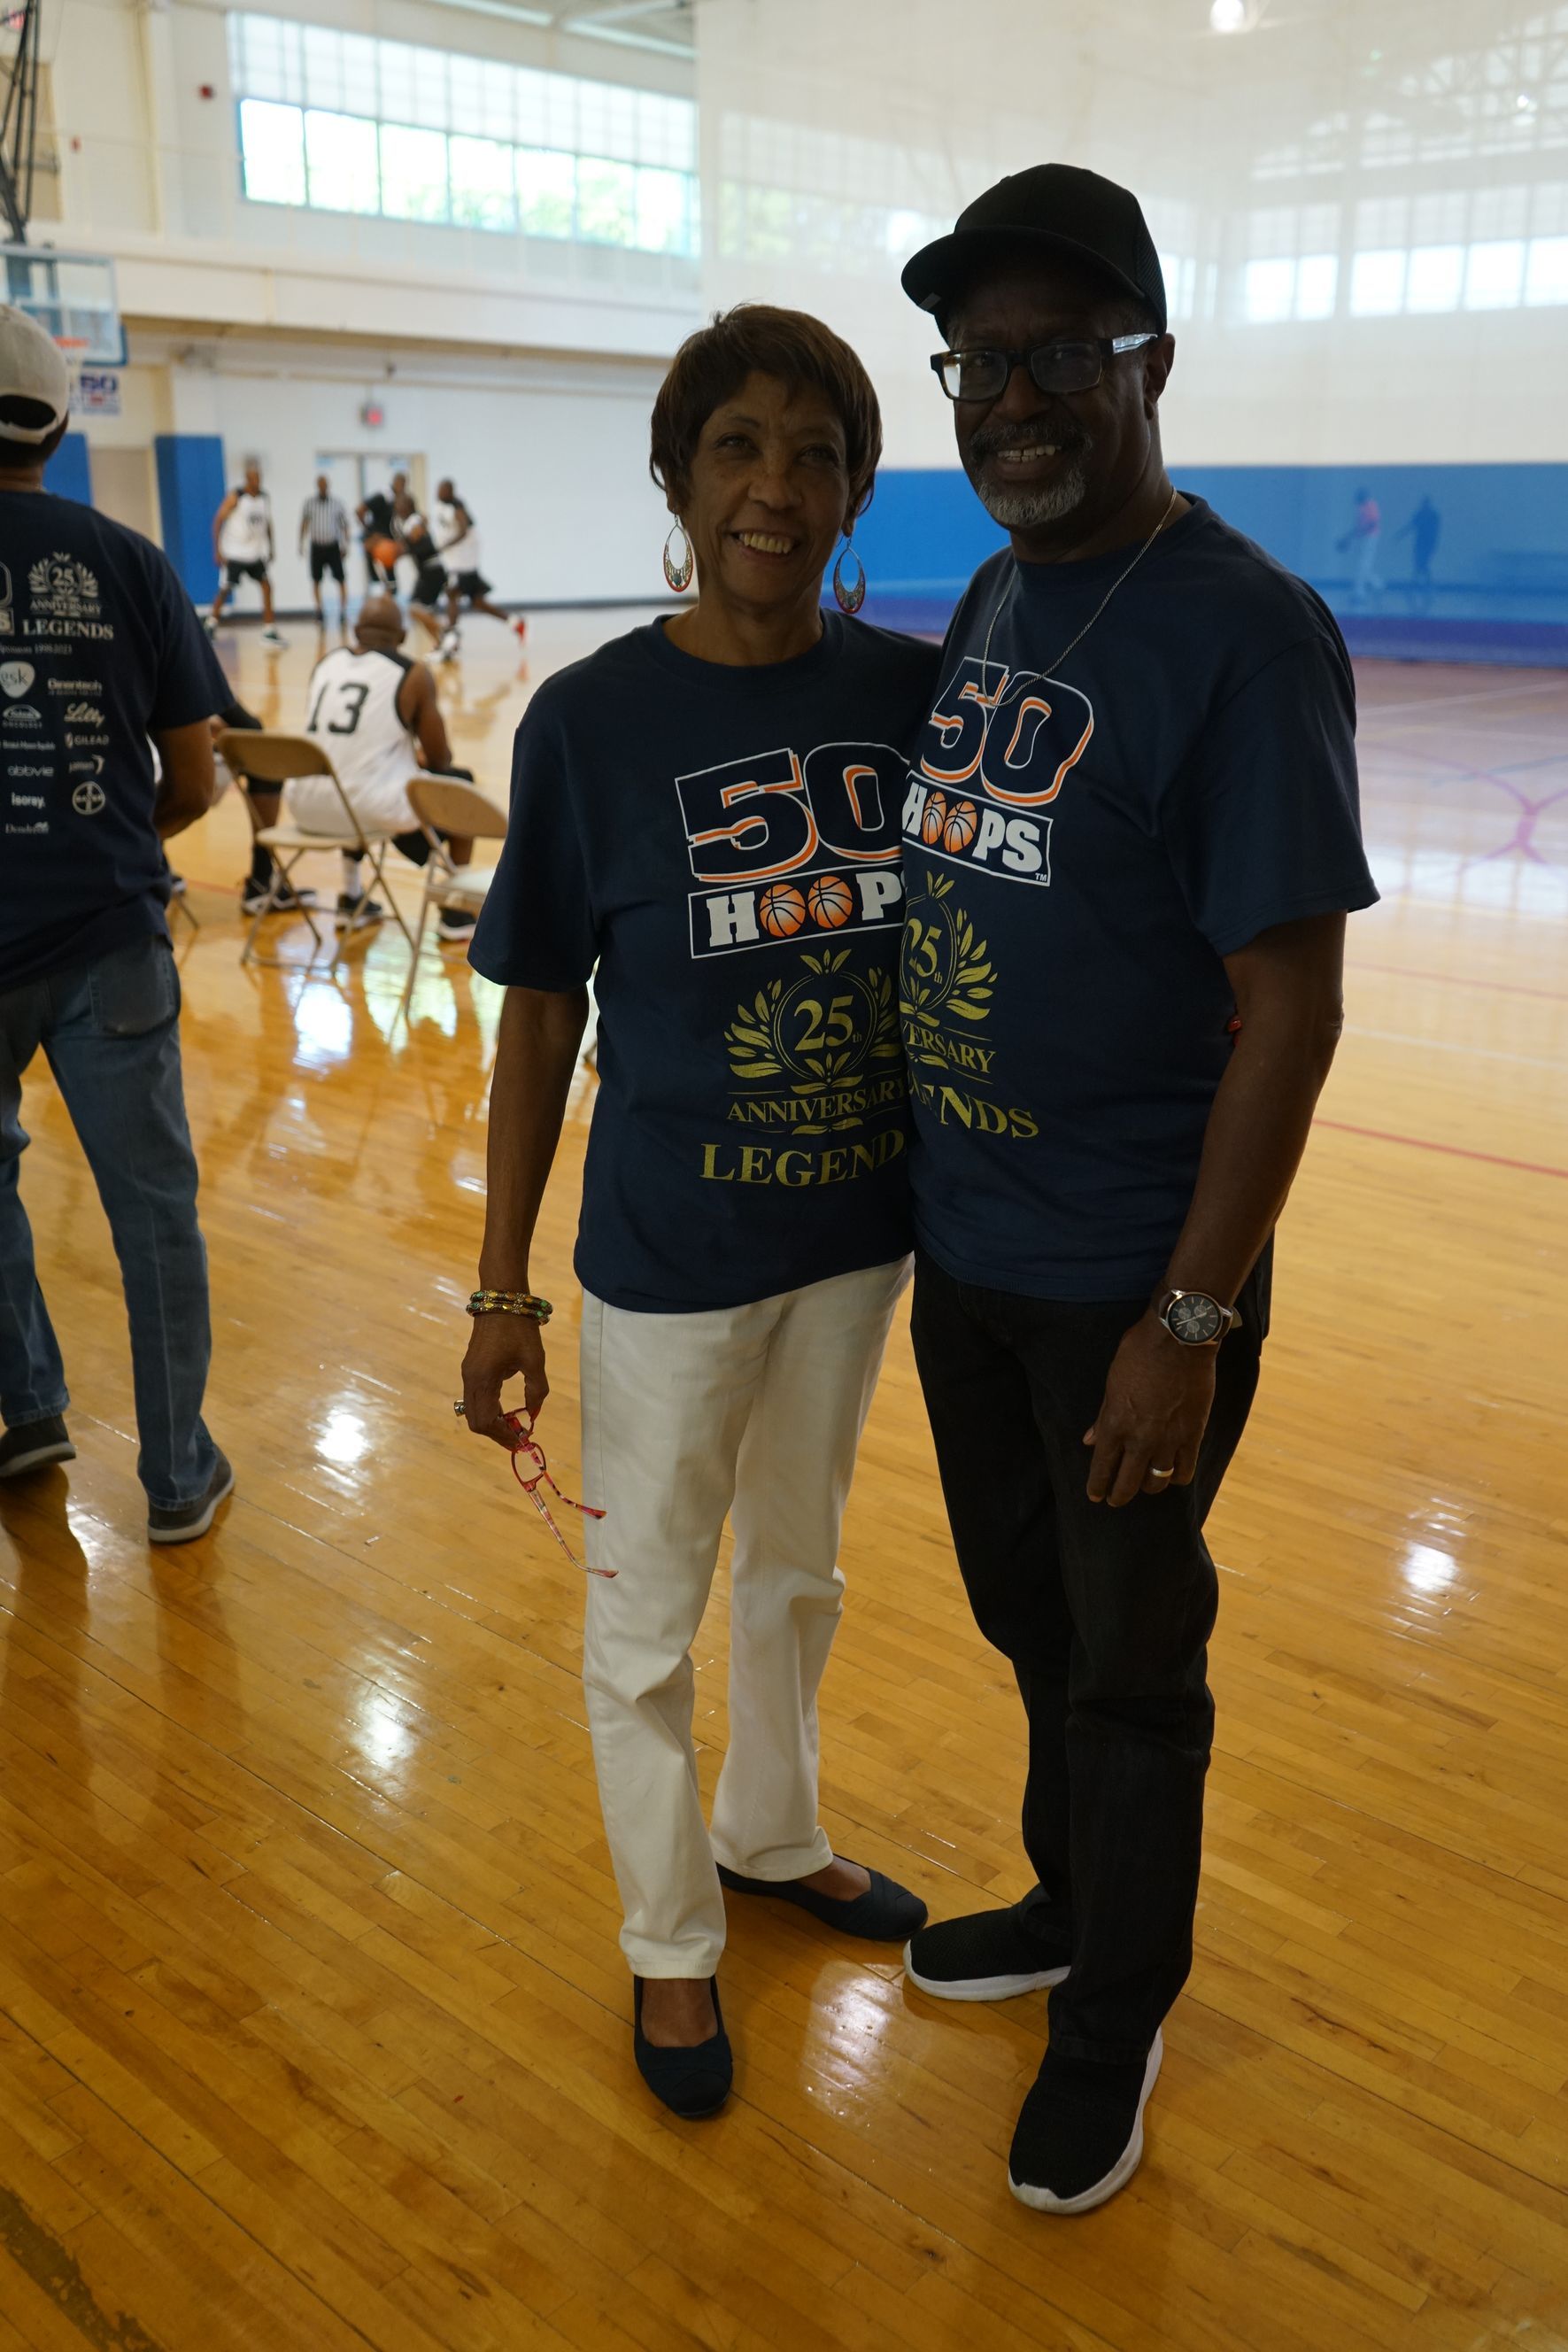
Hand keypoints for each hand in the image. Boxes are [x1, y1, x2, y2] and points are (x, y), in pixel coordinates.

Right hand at [461, 1311, 547, 1448]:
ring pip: (474, 1411)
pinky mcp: (472, 1368)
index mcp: (482, 1380)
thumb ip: (536, 1391)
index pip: (485, 1422)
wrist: (501, 1299)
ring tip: (516, 1426)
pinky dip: (491, 1409)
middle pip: (476, 1421)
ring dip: (493, 1422)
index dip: (503, 1436)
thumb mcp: (534, 1360)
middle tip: (518, 1438)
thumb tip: (533, 1413)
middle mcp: (470, 1380)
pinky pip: (476, 1398)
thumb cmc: (519, 1328)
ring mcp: (468, 1373)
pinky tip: (508, 1410)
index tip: (521, 1440)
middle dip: (497, 1433)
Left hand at [1083, 1311, 1216, 1507]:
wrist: (1179, 1339)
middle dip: (1119, 1496)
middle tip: (1116, 1499)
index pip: (1102, 1468)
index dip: (1097, 1487)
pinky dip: (1177, 1477)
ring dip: (1148, 1487)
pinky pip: (1184, 1470)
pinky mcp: (1193, 1435)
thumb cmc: (1139, 1353)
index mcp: (1115, 1425)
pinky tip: (1173, 1474)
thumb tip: (1089, 1440)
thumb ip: (1102, 1416)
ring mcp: (1168, 1440)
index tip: (1095, 1496)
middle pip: (1128, 1484)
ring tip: (1145, 1485)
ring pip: (1157, 1482)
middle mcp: (1140, 1440)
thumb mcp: (1112, 1382)